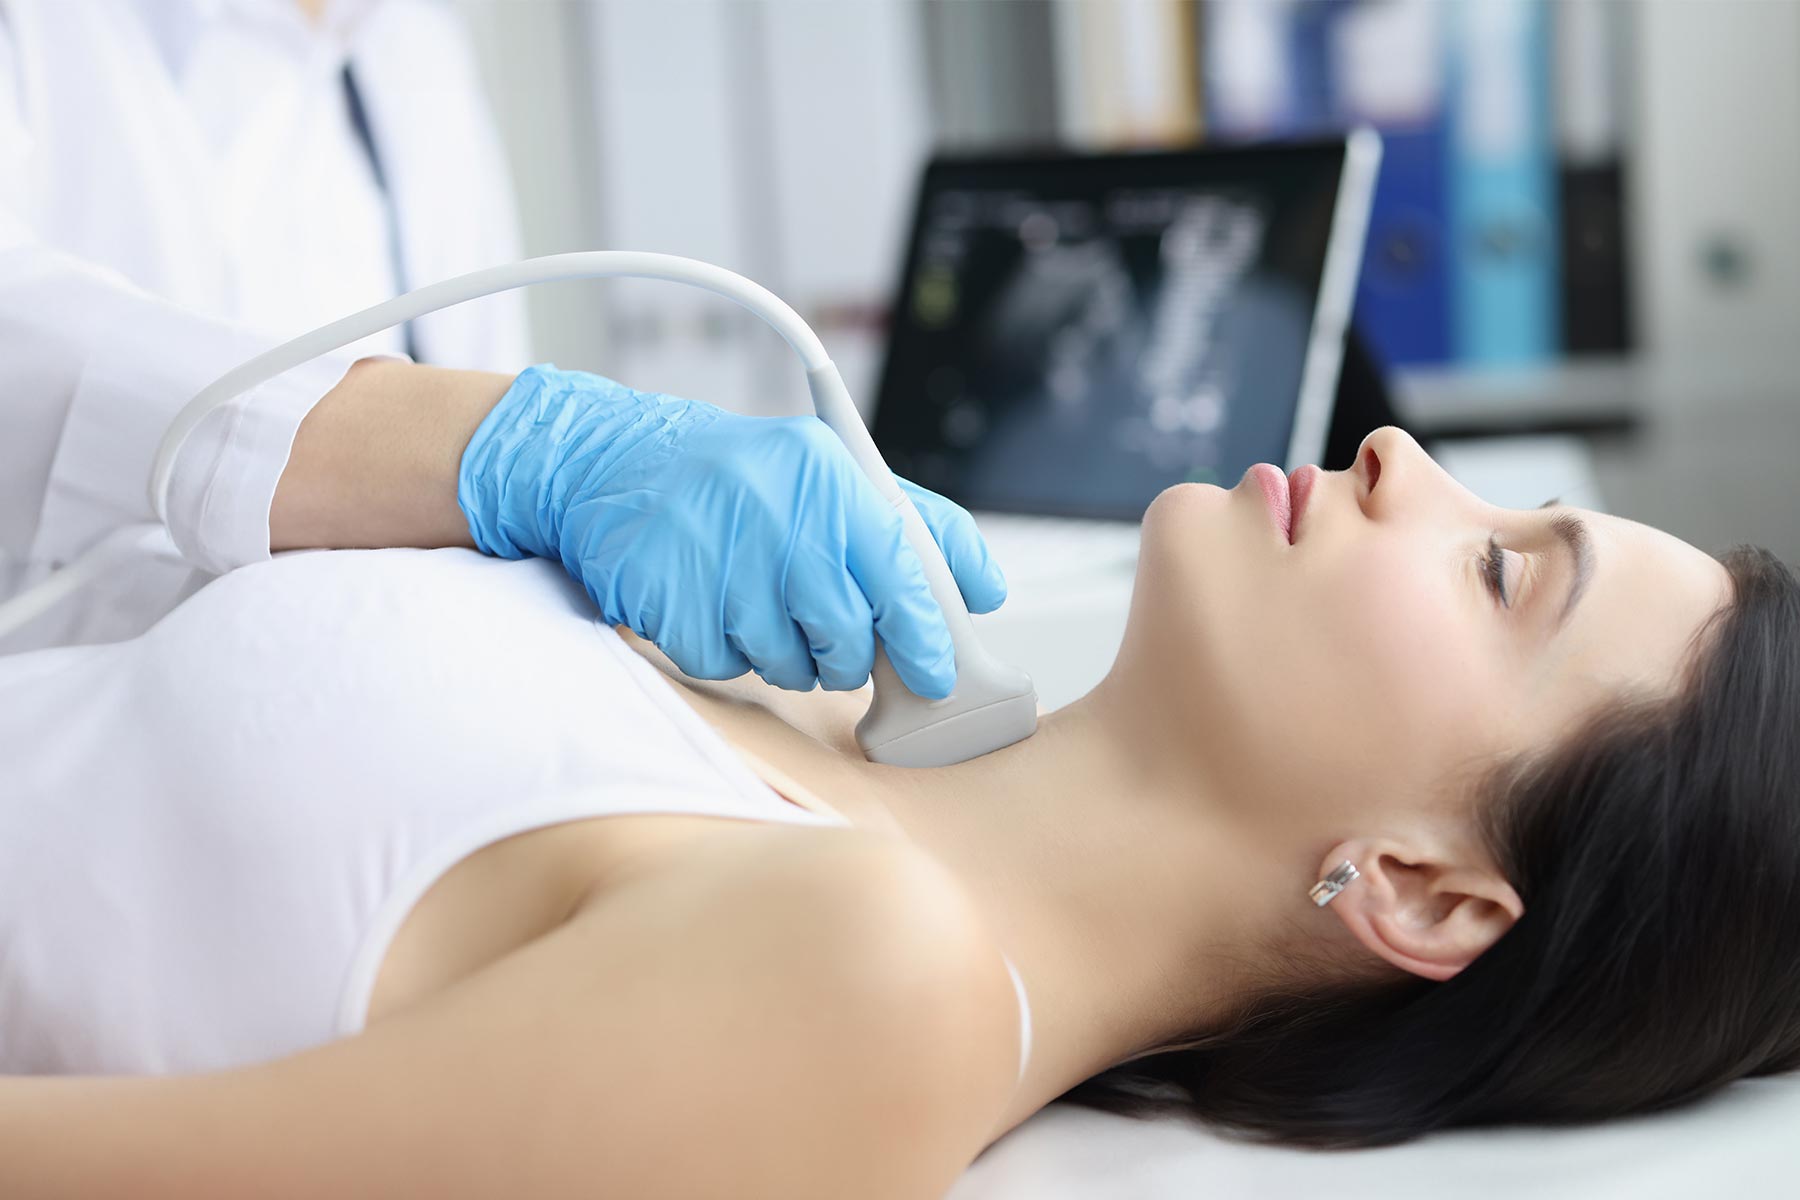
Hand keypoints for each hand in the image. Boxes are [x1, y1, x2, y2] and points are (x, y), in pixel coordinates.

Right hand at [457, 365, 1005, 696]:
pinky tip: (712, 604)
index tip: (937, 675)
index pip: (900, 573)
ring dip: (783, 655)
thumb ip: (918, 532)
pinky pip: (725, 666)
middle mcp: (776, 508)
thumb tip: (987, 590)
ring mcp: (716, 553)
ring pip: (786, 664)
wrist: (620, 463)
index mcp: (828, 474)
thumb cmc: (746, 481)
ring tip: (759, 602)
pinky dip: (725, 651)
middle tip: (829, 638)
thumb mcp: (836, 477)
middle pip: (845, 638)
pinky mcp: (667, 595)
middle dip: (845, 657)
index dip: (926, 638)